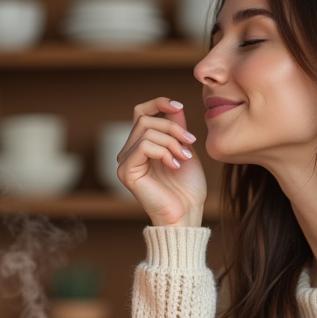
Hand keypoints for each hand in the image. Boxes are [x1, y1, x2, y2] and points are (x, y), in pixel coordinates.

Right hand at [117, 97, 206, 226]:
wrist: (187, 213)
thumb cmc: (188, 188)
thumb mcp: (186, 150)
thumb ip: (177, 129)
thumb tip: (174, 107)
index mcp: (142, 146)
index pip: (141, 113)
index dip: (158, 104)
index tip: (179, 106)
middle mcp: (129, 152)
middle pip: (145, 119)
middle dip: (172, 126)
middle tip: (190, 141)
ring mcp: (125, 162)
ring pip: (146, 131)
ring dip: (171, 141)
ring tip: (184, 157)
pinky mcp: (126, 172)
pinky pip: (143, 146)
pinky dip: (164, 151)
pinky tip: (175, 165)